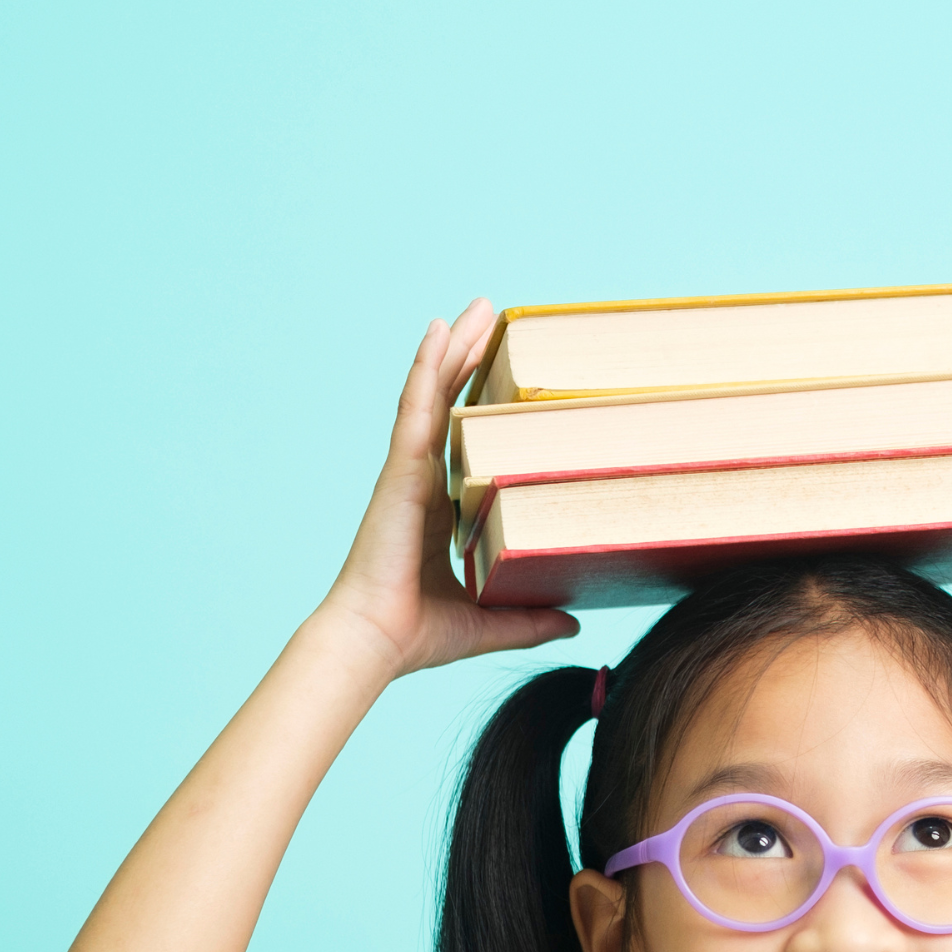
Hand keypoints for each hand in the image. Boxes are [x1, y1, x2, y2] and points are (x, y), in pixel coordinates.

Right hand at [322, 301, 579, 676]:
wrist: (376, 643)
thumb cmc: (419, 635)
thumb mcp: (493, 621)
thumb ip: (532, 619)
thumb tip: (575, 624)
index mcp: (439, 510)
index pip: (464, 442)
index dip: (479, 405)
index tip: (505, 375)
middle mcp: (423, 483)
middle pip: (448, 406)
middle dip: (468, 360)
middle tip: (489, 315)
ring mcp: (409, 473)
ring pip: (433, 396)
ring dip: (452, 350)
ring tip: (472, 309)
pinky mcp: (400, 472)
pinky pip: (416, 410)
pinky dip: (427, 368)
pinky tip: (438, 331)